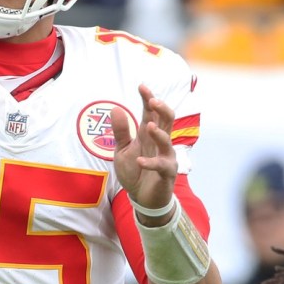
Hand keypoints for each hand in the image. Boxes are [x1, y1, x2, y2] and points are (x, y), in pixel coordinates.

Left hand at [111, 85, 177, 221]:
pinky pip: (161, 166)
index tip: (141, 86)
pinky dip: (151, 163)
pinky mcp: (166, 173)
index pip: (150, 112)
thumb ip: (120, 132)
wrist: (142, 197)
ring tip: (150, 126)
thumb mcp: (122, 150)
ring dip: (159, 133)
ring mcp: (165, 157)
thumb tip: (115, 109)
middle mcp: (159, 142)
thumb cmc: (135, 170)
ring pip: (168, 141)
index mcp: (148, 134)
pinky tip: (140, 161)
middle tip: (153, 101)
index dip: (148, 98)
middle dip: (161, 109)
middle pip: (166, 120)